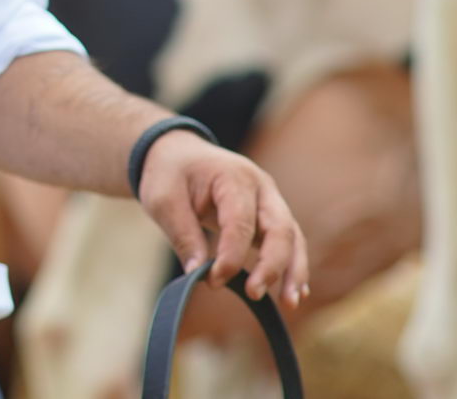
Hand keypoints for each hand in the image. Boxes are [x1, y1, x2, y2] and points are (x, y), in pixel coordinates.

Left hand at [137, 130, 309, 307]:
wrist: (177, 153)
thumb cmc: (170, 174)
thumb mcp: (163, 199)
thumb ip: (182, 235)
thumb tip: (198, 274)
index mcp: (233, 177)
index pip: (240, 222)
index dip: (231, 255)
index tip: (214, 281)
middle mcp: (260, 187)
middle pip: (279, 228)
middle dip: (272, 265)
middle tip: (254, 294)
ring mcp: (269, 200)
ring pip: (292, 237)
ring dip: (293, 271)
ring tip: (289, 303)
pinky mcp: (269, 216)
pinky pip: (289, 242)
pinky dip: (292, 267)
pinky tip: (294, 293)